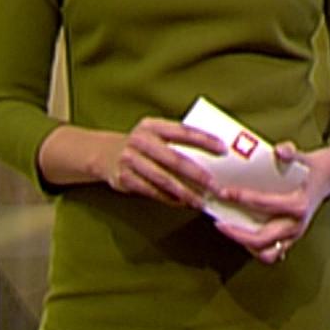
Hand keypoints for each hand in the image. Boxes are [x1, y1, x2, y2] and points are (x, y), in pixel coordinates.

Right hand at [97, 117, 224, 208]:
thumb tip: (214, 154)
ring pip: (163, 180)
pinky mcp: (125, 178)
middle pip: (175, 159)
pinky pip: (152, 191)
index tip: (223, 149)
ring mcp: (130, 160)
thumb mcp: (156, 134)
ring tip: (201, 201)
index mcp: (153, 126)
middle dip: (198, 175)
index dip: (204, 140)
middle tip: (216, 186)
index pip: (183, 131)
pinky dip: (170, 199)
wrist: (106, 154)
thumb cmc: (143, 145)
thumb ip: (178, 140)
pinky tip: (183, 203)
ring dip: (185, 193)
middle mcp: (140, 140)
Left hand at [211, 139, 329, 263]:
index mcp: (299, 205)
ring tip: (228, 230)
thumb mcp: (305, 157)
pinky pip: (271, 252)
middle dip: (236, 233)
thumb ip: (291, 153)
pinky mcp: (291, 238)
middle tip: (218, 222)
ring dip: (245, 244)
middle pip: (261, 238)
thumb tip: (280, 150)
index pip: (264, 205)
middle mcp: (297, 224)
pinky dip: (254, 248)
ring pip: (266, 253)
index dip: (242, 198)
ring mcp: (295, 234)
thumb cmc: (313, 167)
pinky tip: (240, 235)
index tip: (224, 192)